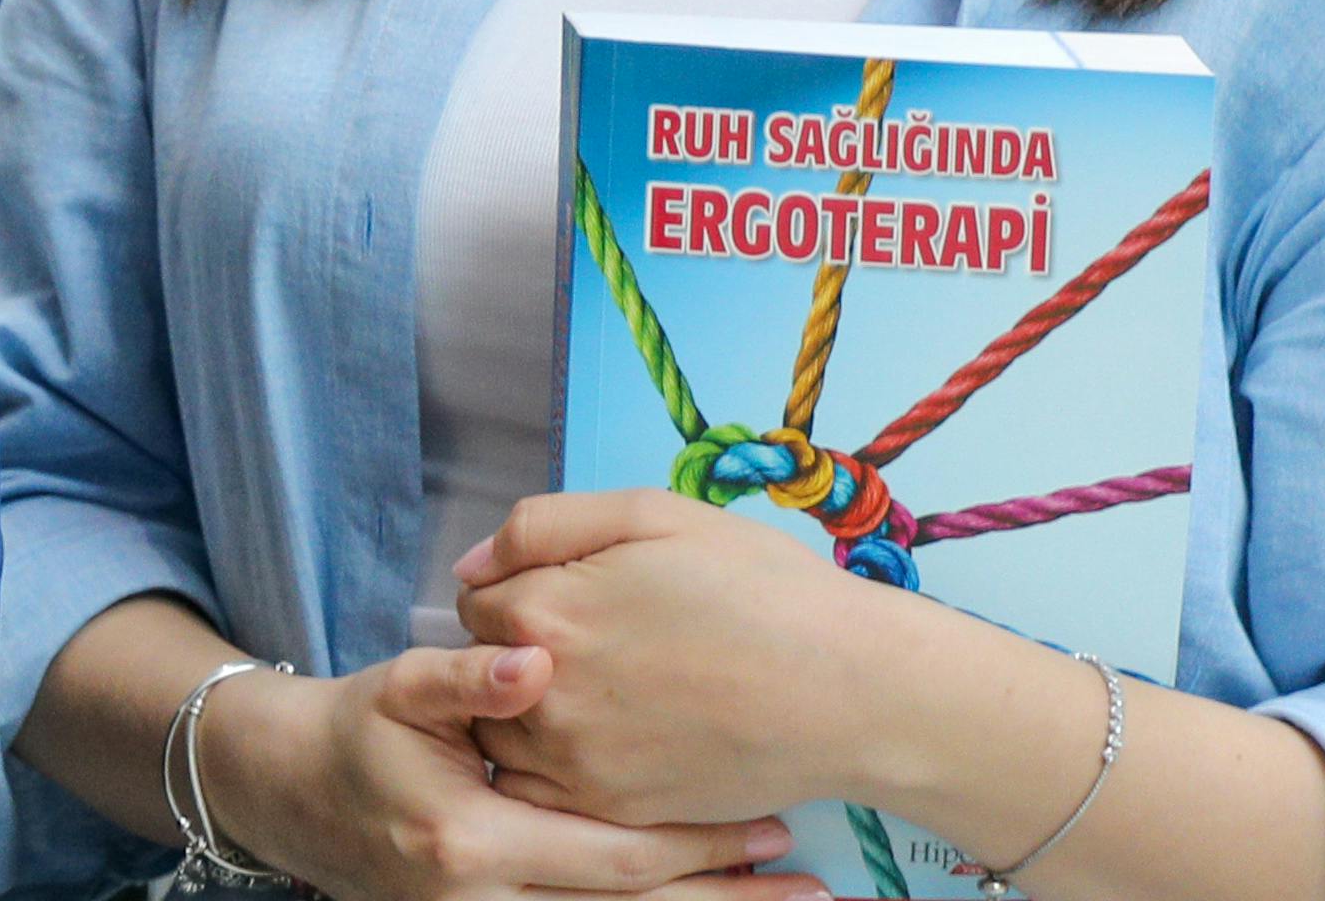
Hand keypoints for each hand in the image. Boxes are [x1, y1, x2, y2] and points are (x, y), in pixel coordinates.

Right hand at [188, 638, 801, 900]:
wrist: (298, 798)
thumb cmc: (360, 733)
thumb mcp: (397, 688)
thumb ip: (462, 676)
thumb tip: (532, 661)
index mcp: (471, 841)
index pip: (612, 856)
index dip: (696, 844)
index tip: (775, 824)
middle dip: (727, 898)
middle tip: (812, 883)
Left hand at [458, 492, 928, 835]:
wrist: (851, 691)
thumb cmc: (761, 591)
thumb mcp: (651, 515)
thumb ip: (543, 527)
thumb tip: (473, 564)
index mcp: (546, 609)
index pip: (477, 602)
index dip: (518, 592)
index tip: (568, 597)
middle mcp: (545, 691)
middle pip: (482, 669)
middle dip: (515, 653)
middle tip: (592, 646)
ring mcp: (577, 760)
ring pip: (501, 735)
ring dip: (524, 714)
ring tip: (599, 693)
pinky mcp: (614, 809)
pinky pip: (541, 793)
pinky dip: (553, 770)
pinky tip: (608, 740)